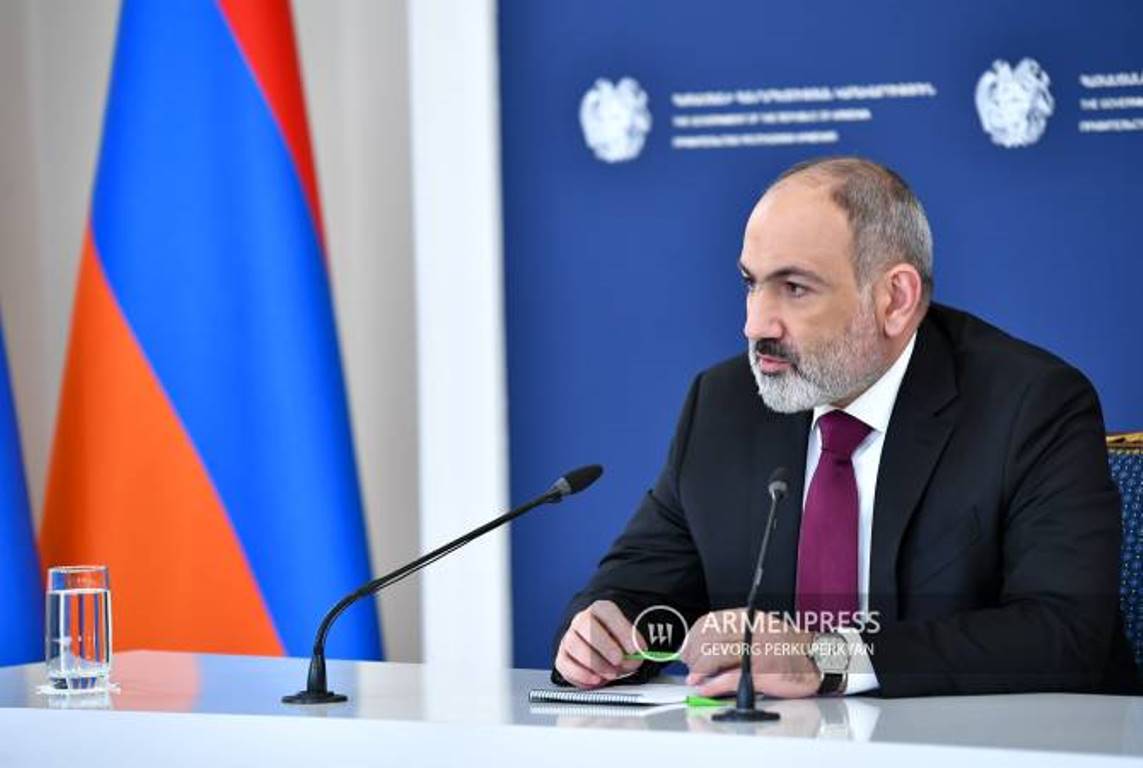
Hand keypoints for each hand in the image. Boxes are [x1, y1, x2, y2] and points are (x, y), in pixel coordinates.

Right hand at [554, 600, 644, 687]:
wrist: (600, 652)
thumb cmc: (617, 644)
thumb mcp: (630, 643)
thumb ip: (634, 649)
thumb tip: (634, 657)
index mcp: (600, 610)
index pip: (607, 612)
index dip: (621, 631)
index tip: (634, 649)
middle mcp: (581, 620)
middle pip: (585, 625)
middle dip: (605, 646)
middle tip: (619, 661)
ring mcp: (569, 638)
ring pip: (574, 644)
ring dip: (594, 662)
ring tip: (611, 674)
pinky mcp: (562, 657)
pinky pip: (565, 664)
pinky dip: (581, 674)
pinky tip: (596, 679)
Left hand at [680, 608, 821, 698]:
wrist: (820, 661)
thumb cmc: (789, 650)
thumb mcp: (759, 634)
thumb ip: (734, 638)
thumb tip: (703, 652)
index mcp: (750, 618)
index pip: (711, 622)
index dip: (693, 637)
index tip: (687, 649)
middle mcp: (752, 630)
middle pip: (710, 639)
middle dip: (693, 655)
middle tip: (688, 666)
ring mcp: (758, 650)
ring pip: (716, 656)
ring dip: (699, 670)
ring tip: (694, 678)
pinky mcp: (764, 672)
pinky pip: (731, 678)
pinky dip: (713, 685)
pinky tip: (706, 688)